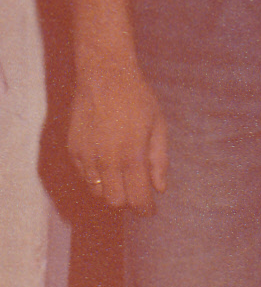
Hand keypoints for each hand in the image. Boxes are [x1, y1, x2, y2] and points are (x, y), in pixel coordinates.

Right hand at [68, 57, 168, 213]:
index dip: (145, 209)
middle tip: (137, 190)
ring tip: (122, 174)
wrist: (104, 76)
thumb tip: (160, 188)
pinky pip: (85, 176)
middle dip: (128, 200)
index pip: (137, 198)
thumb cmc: (137, 98)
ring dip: (111, 190)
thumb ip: (159, 159)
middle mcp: (107, 161)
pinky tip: (106, 161)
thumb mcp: (158, 125)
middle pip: (115, 201)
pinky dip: (96, 177)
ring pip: (98, 192)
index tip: (149, 210)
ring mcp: (87, 157)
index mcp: (132, 156)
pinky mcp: (73, 150)